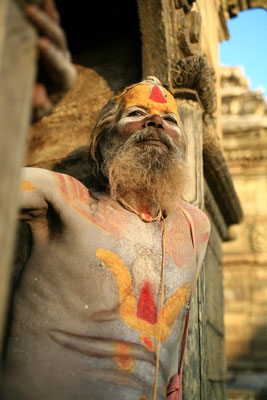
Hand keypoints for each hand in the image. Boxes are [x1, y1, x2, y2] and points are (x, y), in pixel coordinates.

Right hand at [25, 0, 76, 121]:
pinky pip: (53, 25)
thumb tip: (38, 92)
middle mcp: (65, 62)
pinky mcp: (54, 43)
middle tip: (30, 13)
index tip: (40, 44)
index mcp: (65, 80)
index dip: (50, 55)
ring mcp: (61, 51)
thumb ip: (39, 106)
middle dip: (46, 27)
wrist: (40, 101)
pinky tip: (46, 0)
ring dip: (46, 15)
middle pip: (59, 43)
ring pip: (57, 31)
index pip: (59, 67)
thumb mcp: (37, 113)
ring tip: (35, 3)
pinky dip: (50, 13)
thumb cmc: (38, 108)